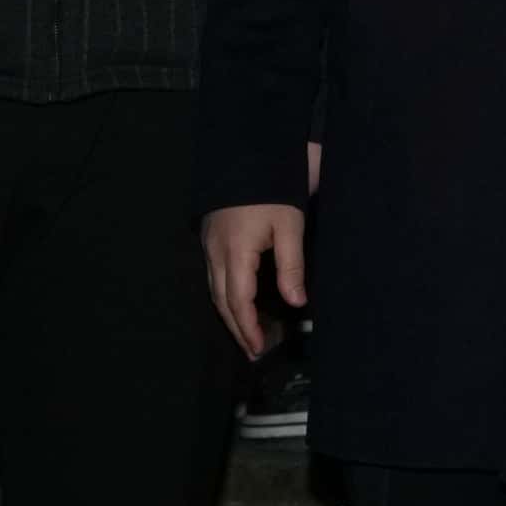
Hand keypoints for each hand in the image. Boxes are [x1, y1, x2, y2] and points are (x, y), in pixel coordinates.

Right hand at [205, 203, 310, 359]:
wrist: (246, 153)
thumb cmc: (272, 189)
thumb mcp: (289, 226)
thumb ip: (291, 265)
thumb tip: (296, 302)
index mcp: (235, 253)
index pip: (238, 301)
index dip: (248, 328)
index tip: (259, 349)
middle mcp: (215, 253)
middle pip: (222, 301)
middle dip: (237, 329)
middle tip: (254, 352)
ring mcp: (209, 245)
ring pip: (215, 290)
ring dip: (230, 315)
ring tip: (248, 334)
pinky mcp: (210, 238)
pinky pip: (214, 276)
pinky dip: (226, 296)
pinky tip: (238, 303)